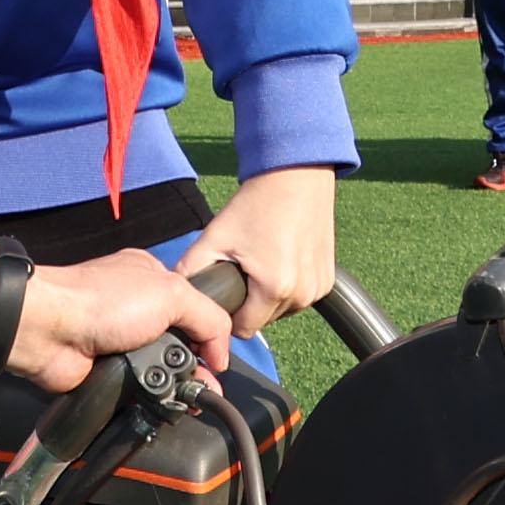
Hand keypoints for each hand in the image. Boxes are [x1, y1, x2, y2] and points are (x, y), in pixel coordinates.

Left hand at [0, 242, 229, 391]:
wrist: (50, 331)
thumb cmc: (102, 300)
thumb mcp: (172, 293)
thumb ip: (208, 318)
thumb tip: (220, 354)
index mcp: (152, 280)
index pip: (194, 308)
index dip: (208, 334)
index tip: (217, 357)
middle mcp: (136, 310)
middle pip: (180, 343)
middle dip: (197, 366)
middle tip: (207, 387)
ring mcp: (121, 342)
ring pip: (161, 370)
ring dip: (176, 386)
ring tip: (190, 399)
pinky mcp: (108, 371)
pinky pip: (140, 390)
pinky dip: (152, 399)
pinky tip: (165, 405)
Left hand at [195, 164, 340, 334]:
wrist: (296, 175)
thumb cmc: (260, 202)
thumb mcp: (215, 236)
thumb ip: (190, 270)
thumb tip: (177, 294)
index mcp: (275, 288)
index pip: (242, 328)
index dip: (227, 313)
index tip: (225, 289)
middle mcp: (302, 294)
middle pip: (262, 320)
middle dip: (248, 302)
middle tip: (242, 268)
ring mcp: (318, 288)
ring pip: (281, 311)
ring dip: (268, 296)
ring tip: (261, 261)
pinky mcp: (327, 281)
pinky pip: (299, 297)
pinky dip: (288, 286)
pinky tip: (280, 259)